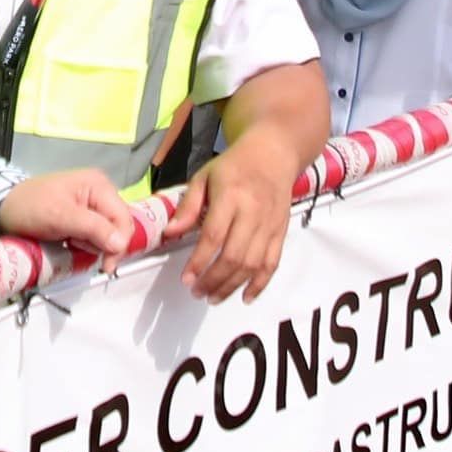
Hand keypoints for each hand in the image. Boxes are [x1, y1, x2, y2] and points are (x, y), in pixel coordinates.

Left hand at [0, 168, 145, 263]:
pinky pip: (95, 237)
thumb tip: (121, 244)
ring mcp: (92, 205)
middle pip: (118, 228)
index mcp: (99, 186)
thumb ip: (93, 229)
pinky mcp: (83, 217)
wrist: (2, 206)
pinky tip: (69, 242)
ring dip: (90, 245)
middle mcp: (100, 192)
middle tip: (76, 246)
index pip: (123, 220)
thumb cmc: (30, 207)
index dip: (119, 245)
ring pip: (107, 236)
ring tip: (68, 240)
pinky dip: (84, 244)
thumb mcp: (61, 216)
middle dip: (102, 244)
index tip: (105, 266)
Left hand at [168, 150, 290, 302]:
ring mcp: (269, 224)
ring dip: (231, 286)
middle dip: (213, 280)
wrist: (274, 154)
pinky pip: (272, 263)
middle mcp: (252, 212)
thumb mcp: (204, 176)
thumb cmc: (234, 166)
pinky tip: (245, 297)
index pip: (214, 235)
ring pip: (252, 264)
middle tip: (197, 292)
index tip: (186, 278)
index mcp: (230, 196)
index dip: (199, 261)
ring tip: (213, 297)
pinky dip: (259, 284)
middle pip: (234, 256)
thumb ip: (188, 206)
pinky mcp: (280, 232)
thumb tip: (170, 233)